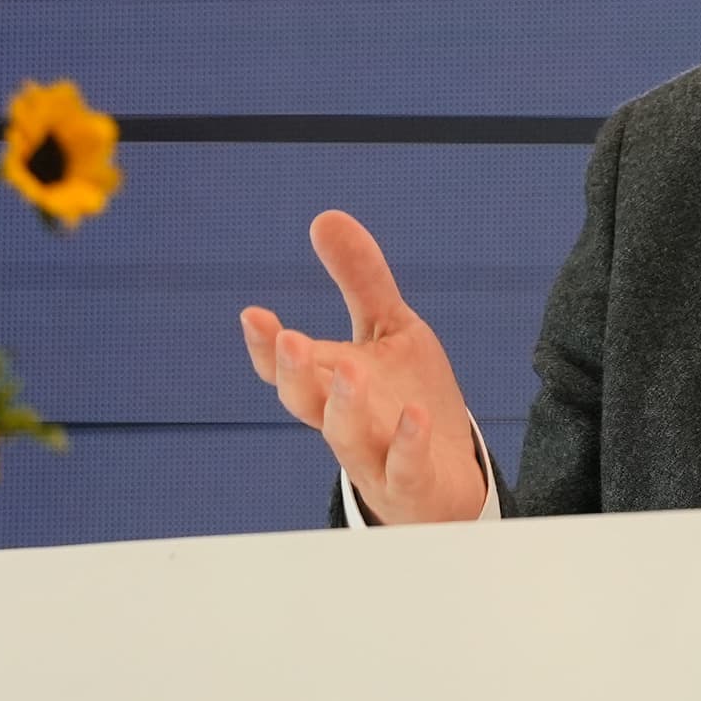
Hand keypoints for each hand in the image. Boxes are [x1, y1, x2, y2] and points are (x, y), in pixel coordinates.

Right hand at [240, 210, 489, 523]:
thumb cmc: (406, 402)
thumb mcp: (388, 331)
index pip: (286, 369)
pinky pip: (405, 469)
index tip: (254, 316)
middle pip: (305, 404)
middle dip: (294, 373)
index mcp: (331, 385)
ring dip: (344, 407)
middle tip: (289, 339)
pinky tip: (416, 416)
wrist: (446, 483)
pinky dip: (407, 444)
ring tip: (350, 370)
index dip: (265, 348)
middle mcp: (345, 422)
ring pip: (346, 439)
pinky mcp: (413, 482)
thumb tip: (324, 216)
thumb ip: (360, 280)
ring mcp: (376, 457)